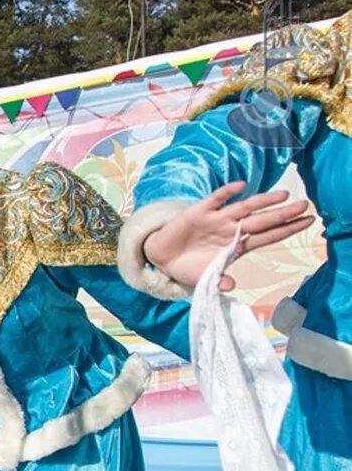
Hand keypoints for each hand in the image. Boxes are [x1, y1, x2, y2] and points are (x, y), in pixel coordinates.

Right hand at [143, 183, 315, 290]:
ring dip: (262, 201)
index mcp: (237, 246)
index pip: (267, 236)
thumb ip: (218, 281)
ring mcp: (217, 220)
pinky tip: (241, 186)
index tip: (308, 221)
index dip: (287, 229)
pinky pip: (216, 199)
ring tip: (283, 194)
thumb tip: (231, 285)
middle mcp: (231, 230)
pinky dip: (227, 192)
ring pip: (244, 208)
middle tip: (305, 205)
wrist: (161, 258)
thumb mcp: (204, 279)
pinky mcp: (199, 212)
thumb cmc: (188, 268)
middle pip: (262, 220)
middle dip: (283, 214)